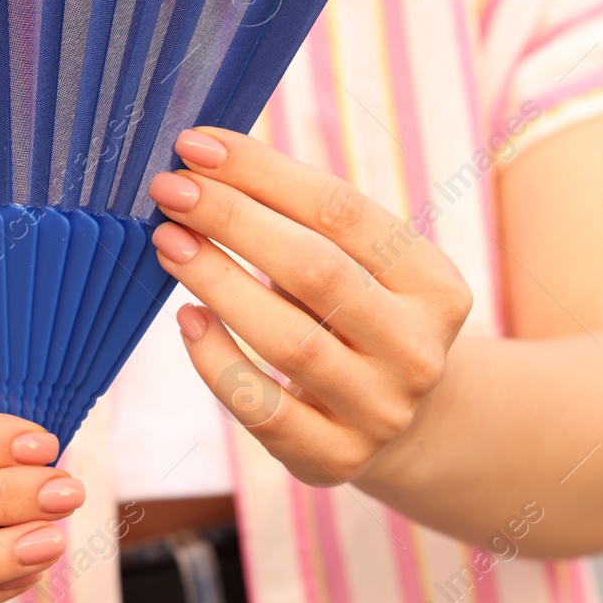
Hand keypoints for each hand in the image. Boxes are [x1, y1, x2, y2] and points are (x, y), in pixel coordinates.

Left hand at [146, 127, 472, 486]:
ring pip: (288, 340)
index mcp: (434, 283)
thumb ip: (299, 217)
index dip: (263, 173)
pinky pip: (263, 407)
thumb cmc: (357, 317)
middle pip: (316, 271)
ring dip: (217, 281)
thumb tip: (204, 159)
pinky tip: (187, 319)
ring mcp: (380, 410)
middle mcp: (418, 349)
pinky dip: (217, 360)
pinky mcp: (334, 457)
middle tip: (171, 189)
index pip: (343, 212)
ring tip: (167, 242)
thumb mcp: (357, 264)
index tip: (196, 145)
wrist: (403, 421)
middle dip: (233, 221)